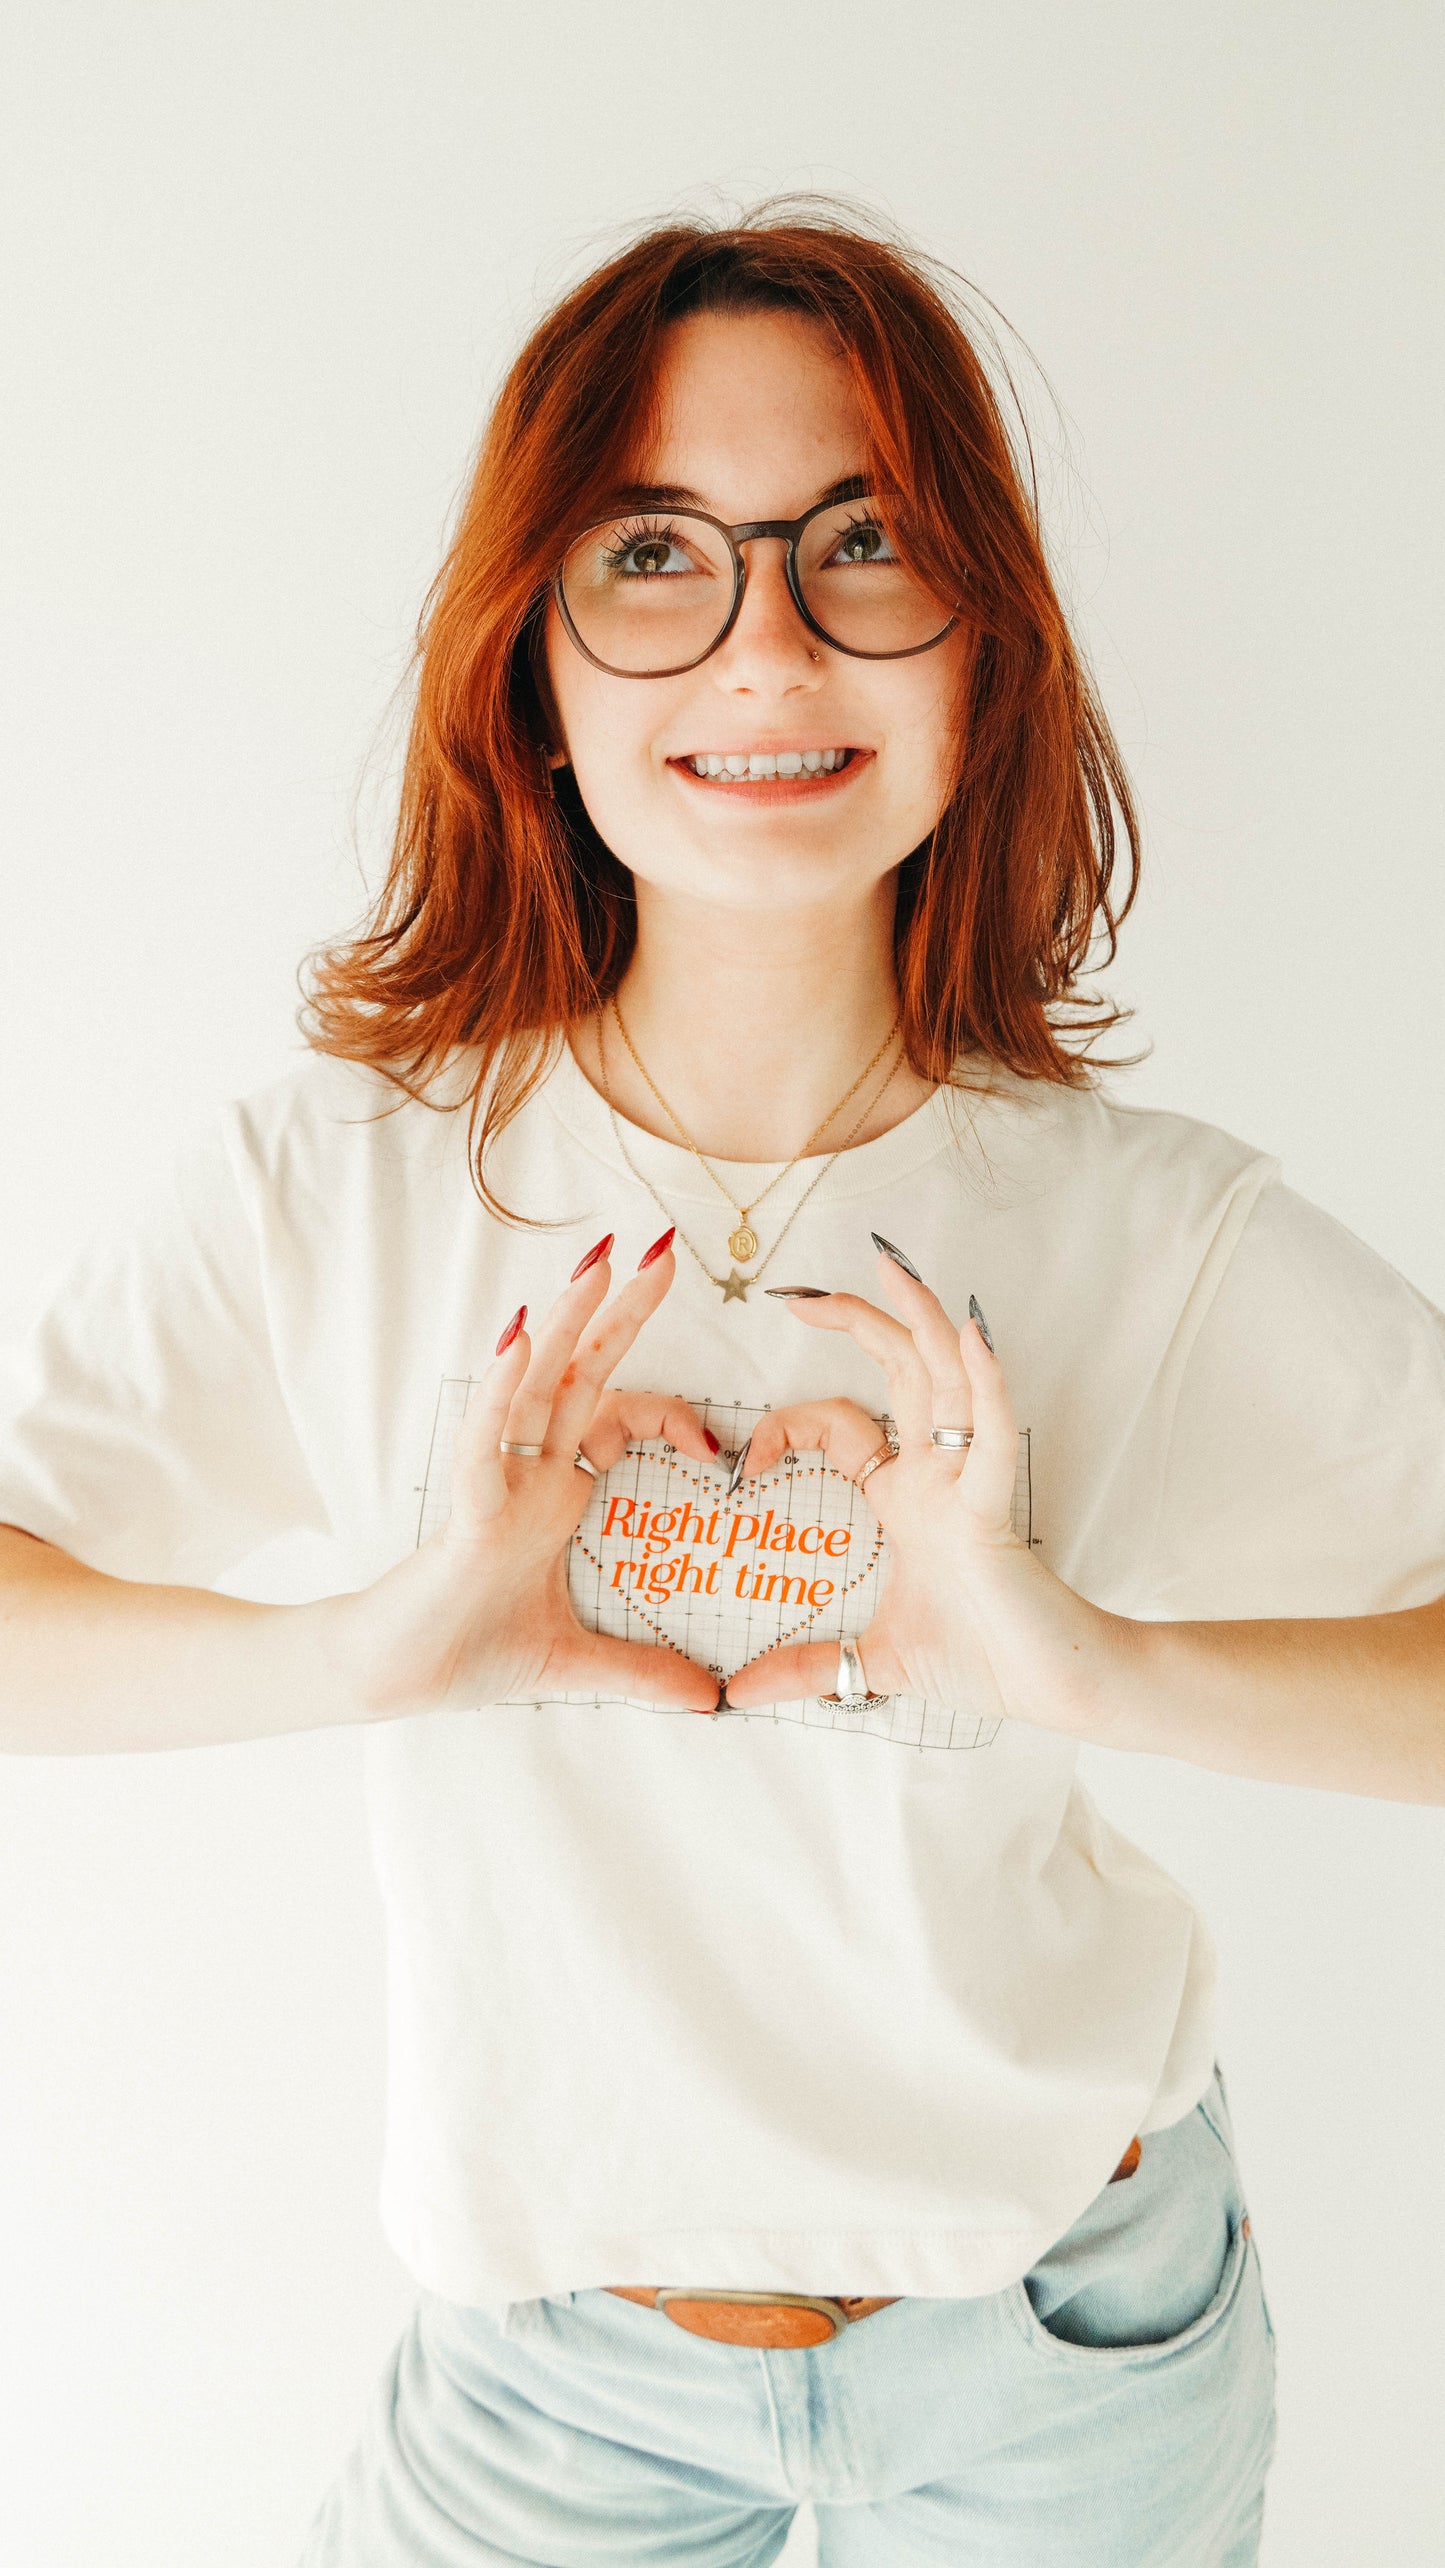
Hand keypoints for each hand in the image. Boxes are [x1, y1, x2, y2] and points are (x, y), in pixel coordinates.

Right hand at [345, 1242, 720, 1716]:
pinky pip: (484, 1441)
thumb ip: (642, 1673)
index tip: (717, 1444)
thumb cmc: (466, 1651)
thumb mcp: (577, 1664)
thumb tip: (710, 1705)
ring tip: (598, 1261)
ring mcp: (496, 1486)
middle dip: (620, 1311)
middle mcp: (529, 1474)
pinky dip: (502, 1390)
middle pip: (581, 1373)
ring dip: (566, 1323)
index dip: (671, 1416)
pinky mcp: (465, 1513)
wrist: (396, 1682)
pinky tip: (522, 1340)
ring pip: (534, 1387)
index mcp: (556, 1494)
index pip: (617, 1420)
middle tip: (659, 1247)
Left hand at [723, 1249, 1125, 1735]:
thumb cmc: (983, 1660)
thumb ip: (806, 1671)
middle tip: (800, 1288)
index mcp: (907, 1495)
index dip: (790, 1425)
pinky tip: (972, 1335)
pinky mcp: (995, 1512)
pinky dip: (986, 1384)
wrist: (1052, 1688)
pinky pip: (994, 1438)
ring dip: (920, 1319)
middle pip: (901, 1369)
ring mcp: (969, 1485)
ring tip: (892, 1265)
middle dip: (857, 1319)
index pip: (843, 1425)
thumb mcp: (869, 1665)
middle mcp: (938, 1474)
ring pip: (948, 1379)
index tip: (747, 1460)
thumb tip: (738, 1697)